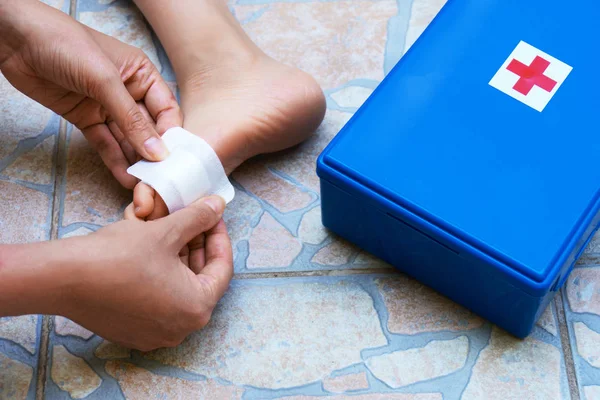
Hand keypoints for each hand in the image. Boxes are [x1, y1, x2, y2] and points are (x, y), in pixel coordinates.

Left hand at [0, 0, 181, 187]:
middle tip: (160, 178)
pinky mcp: (86, 119)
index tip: (174, 158)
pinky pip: (105, 143)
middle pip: (149, 129)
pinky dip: (114, 160)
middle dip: (154, 153)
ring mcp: (106, 106)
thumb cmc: (65, 43)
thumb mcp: (104, 80)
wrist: (16, 40)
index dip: (171, 134)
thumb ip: (131, 119)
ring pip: (127, 140)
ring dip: (135, 161)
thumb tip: (156, 151)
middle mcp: (128, 91)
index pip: (166, 109)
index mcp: (142, 74)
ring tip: (143, 185)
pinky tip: (125, 177)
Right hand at [60, 196, 232, 350]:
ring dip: (181, 260)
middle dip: (199, 247)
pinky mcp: (134, 332)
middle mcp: (181, 328)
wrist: (63, 278)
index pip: (222, 268)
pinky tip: (155, 252)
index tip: (214, 216)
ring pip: (180, 290)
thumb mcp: (166, 231)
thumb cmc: (118, 255)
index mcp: (197, 308)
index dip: (219, 237)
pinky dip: (163, 277)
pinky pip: (160, 301)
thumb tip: (218, 204)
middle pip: (201, 280)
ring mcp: (156, 334)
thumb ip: (198, 218)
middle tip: (196, 220)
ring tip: (175, 231)